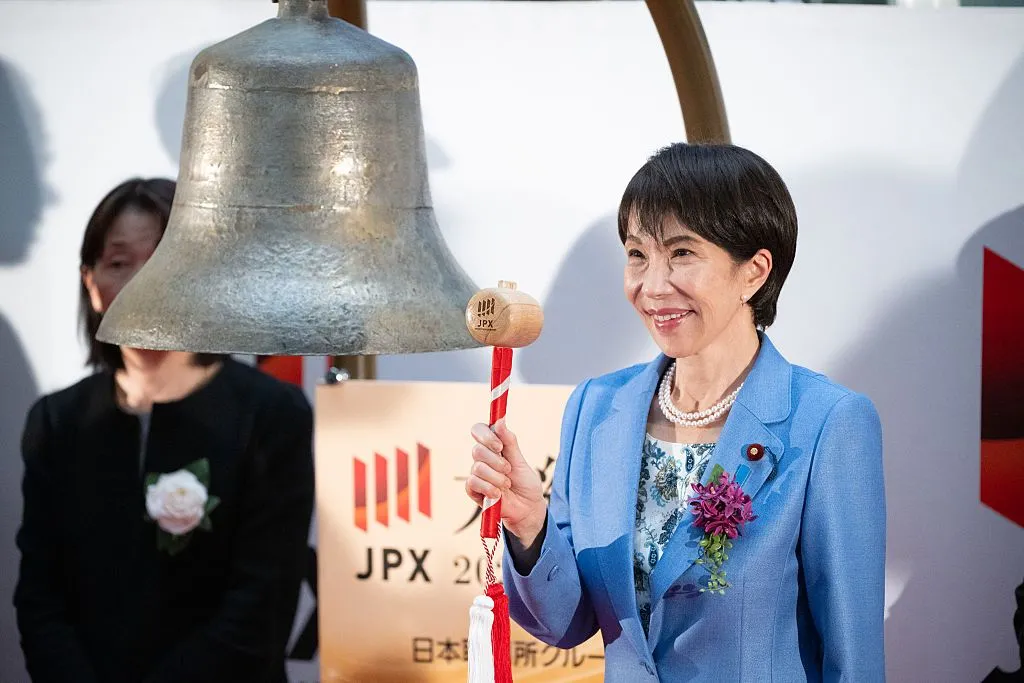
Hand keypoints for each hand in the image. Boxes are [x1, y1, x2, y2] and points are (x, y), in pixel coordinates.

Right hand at [465, 419, 546, 546]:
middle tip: (508, 470)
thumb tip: (500, 420)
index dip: (486, 435)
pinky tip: (498, 495)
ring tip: (507, 484)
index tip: (500, 446)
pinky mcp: (473, 490)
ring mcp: (477, 474)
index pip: (478, 430)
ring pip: (477, 468)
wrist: (527, 508)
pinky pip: (473, 483)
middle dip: (496, 461)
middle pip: (477, 449)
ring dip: (496, 477)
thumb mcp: (520, 461)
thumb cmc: (525, 483)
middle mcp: (483, 458)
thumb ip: (510, 442)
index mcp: (493, 446)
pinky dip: (489, 488)